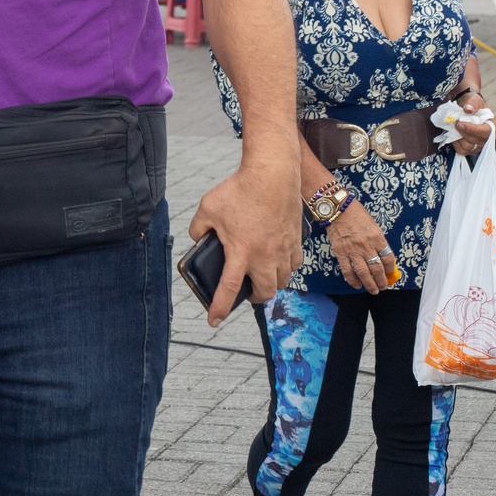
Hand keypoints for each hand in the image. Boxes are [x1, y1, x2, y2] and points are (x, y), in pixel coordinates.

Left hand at [188, 158, 302, 325]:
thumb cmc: (239, 190)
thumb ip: (198, 228)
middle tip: (245, 292)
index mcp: (240, 252)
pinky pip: (294, 266)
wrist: (273, 175)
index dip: (219, 307)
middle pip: (264, 293)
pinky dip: (285, 269)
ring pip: (281, 282)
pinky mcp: (296, 242)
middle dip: (253, 298)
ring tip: (260, 276)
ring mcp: (283, 250)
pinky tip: (276, 261)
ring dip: (270, 284)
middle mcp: (264, 256)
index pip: (228, 288)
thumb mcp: (207, 207)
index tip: (214, 321)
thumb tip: (199, 238)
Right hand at [327, 202, 394, 292]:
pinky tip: (357, 285)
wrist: (337, 209)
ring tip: (373, 290)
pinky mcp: (340, 253)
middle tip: (383, 287)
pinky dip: (352, 280)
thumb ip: (377, 241)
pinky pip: (347, 270)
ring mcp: (353, 251)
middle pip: (377, 269)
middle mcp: (367, 246)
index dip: (391, 268)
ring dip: (370, 284)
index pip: (388, 258)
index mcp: (377, 238)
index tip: (390, 273)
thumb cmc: (357, 214)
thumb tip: (381, 256)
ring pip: (363, 272)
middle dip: (382, 281)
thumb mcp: (373, 226)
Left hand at [449, 90, 491, 156]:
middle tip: (455, 123)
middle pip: (476, 140)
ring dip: (459, 138)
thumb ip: (472, 103)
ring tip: (455, 128)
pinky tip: (454, 135)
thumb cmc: (472, 104)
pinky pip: (463, 151)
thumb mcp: (474, 99)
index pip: (485, 131)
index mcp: (494, 124)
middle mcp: (490, 136)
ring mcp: (481, 144)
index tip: (459, 123)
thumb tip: (468, 109)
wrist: (467, 108)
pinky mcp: (473, 148)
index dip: (472, 129)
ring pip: (469, 147)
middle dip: (463, 132)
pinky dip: (456, 144)